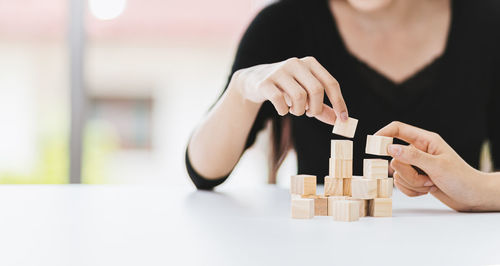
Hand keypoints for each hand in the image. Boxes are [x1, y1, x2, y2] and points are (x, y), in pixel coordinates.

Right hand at [232, 56, 347, 124]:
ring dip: (299, 110)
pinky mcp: (265, 82)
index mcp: (310, 63)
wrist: (253, 81)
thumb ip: (322, 106)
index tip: (343, 120)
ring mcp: (279, 71)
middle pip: (316, 90)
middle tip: (310, 114)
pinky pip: (280, 101)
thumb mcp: (305, 94)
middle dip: (316, 108)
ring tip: (294, 110)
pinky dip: (283, 111)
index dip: (339, 102)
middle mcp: (296, 63)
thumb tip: (338, 121)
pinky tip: (282, 110)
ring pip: (299, 97)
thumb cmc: (285, 88)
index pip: (330, 83)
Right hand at [376, 121, 488, 211]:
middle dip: (408, 172)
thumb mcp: (437, 166)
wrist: (473, 197)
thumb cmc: (462, 178)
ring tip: (430, 184)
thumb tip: (390, 149)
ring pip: (397, 173)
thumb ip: (413, 156)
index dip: (383, 134)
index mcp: (425, 140)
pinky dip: (412, 190)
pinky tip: (427, 189)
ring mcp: (416, 165)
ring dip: (412, 183)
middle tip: (426, 177)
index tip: (373, 145)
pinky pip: (401, 184)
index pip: (398, 129)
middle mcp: (419, 151)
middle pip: (395, 157)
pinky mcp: (415, 178)